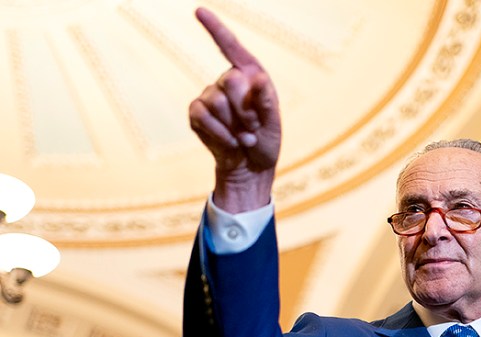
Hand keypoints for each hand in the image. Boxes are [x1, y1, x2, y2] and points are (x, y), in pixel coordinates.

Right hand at [189, 7, 281, 212]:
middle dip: (246, 110)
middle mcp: (228, 81)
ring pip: (216, 102)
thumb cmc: (266, 141)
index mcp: (250, 75)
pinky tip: (230, 142)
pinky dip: (220, 133)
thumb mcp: (274, 124)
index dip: (215, 29)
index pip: (231, 47)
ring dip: (235, 126)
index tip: (198, 10)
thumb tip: (256, 79)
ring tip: (245, 137)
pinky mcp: (197, 113)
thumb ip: (266, 101)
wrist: (249, 167)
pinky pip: (202, 116)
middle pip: (230, 81)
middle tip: (254, 128)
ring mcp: (209, 96)